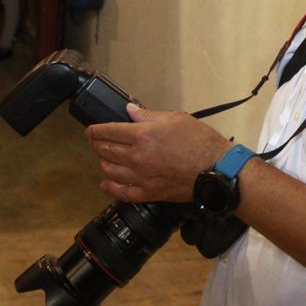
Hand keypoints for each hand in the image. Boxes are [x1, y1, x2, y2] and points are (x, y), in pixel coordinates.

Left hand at [88, 104, 233, 203]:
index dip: (95, 130)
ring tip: (103, 157)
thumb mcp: (175, 118)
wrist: (215, 168)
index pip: (109, 131)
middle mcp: (137, 157)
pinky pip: (122, 192)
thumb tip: (130, 111)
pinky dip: (110, 187)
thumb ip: (148, 116)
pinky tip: (106, 182)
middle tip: (95, 141)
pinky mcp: (149, 193)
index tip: (90, 130)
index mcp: (143, 136)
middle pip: (106, 151)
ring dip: (102, 163)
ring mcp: (141, 177)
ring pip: (110, 171)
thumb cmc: (200, 141)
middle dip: (96, 145)